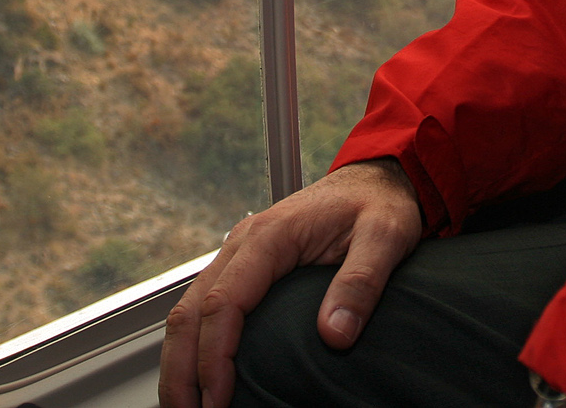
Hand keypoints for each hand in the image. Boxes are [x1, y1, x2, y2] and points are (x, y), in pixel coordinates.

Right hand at [158, 157, 423, 407]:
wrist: (376, 180)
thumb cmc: (379, 205)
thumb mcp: (386, 238)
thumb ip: (361, 283)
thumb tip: (334, 335)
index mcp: (271, 235)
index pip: (223, 301)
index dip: (214, 356)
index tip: (220, 399)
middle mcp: (243, 244)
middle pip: (190, 312)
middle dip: (182, 370)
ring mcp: (238, 255)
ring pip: (187, 311)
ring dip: (180, 362)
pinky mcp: (243, 268)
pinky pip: (203, 308)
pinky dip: (193, 346)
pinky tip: (201, 377)